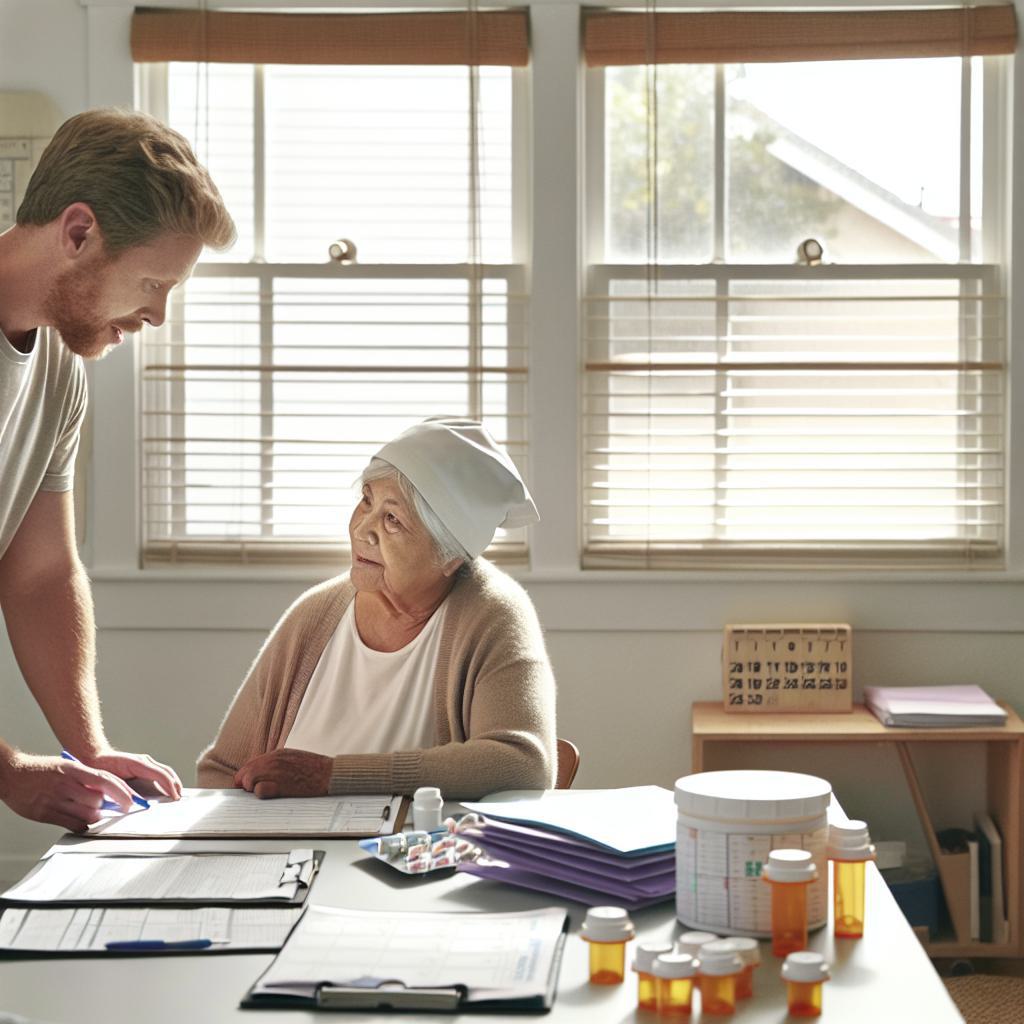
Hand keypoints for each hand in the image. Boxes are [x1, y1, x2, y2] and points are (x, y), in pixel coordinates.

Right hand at [0, 750, 139, 831]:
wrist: (12, 775)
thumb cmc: (42, 770)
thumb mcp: (67, 766)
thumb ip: (86, 777)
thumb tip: (107, 790)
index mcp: (73, 770)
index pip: (104, 780)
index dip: (121, 792)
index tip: (131, 800)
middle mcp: (65, 785)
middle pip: (97, 800)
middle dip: (105, 805)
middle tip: (106, 806)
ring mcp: (55, 800)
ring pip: (87, 814)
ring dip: (95, 815)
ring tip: (92, 811)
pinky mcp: (45, 814)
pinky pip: (72, 824)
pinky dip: (82, 824)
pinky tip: (81, 819)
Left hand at [80, 749, 182, 799]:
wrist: (93, 756)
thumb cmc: (100, 768)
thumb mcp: (111, 781)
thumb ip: (123, 791)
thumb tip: (135, 803)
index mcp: (139, 763)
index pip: (161, 775)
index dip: (169, 787)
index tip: (175, 797)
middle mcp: (145, 761)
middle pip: (167, 772)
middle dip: (175, 785)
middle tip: (179, 798)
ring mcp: (145, 761)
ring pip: (165, 771)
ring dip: (172, 782)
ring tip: (176, 794)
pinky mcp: (143, 764)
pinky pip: (159, 771)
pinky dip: (166, 780)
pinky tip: (166, 789)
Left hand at [234, 749, 331, 798]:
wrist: (330, 774)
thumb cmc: (315, 769)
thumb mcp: (294, 758)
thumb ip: (278, 763)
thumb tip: (263, 773)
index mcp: (277, 754)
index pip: (250, 764)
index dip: (245, 775)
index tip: (247, 784)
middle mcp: (274, 761)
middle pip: (246, 772)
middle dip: (245, 783)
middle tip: (251, 792)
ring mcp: (276, 772)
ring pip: (249, 781)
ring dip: (252, 789)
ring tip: (263, 793)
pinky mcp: (281, 785)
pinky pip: (259, 790)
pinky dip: (260, 794)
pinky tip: (268, 794)